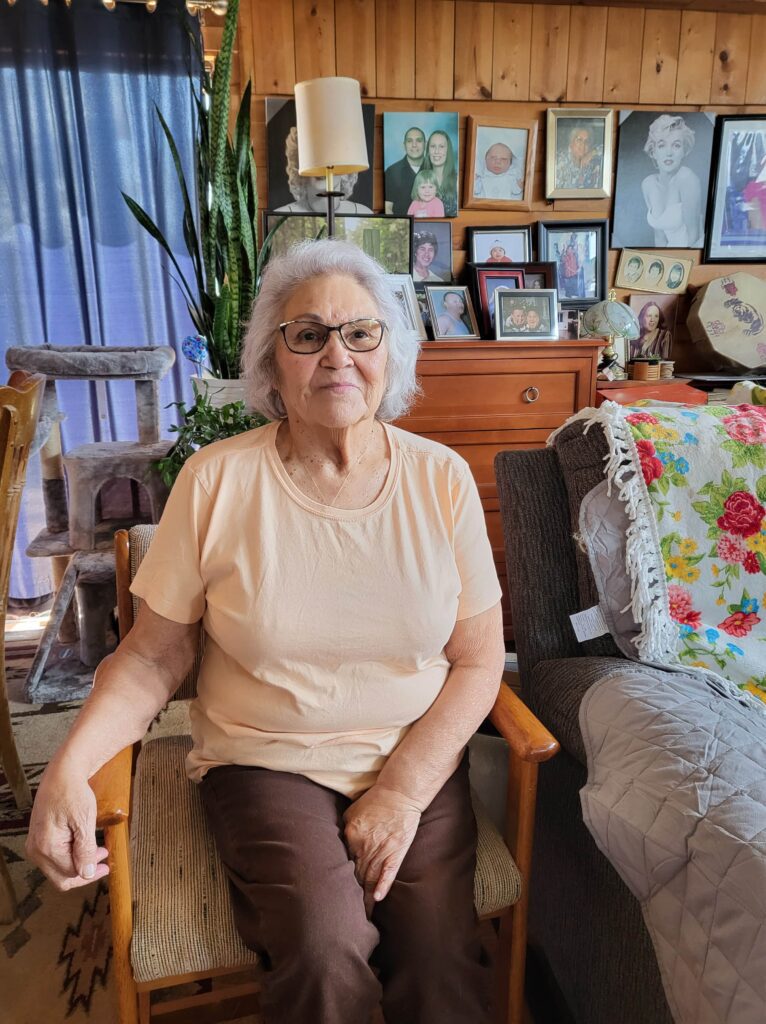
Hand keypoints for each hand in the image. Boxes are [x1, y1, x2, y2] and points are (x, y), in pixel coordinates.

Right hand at [25, 762, 108, 890]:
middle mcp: (35, 849)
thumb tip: (86, 873)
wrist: (62, 774)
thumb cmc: (72, 792)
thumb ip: (85, 850)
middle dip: (83, 872)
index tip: (106, 865)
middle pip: (61, 876)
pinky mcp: (38, 839)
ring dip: (78, 865)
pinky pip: (53, 858)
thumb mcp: (84, 821)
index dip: (90, 872)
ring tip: (98, 853)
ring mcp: (34, 845)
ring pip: (57, 869)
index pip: (70, 874)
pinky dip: (70, 856)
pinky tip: (83, 848)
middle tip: (103, 863)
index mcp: (46, 847)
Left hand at [343, 785, 421, 909]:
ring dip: (365, 897)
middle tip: (345, 915)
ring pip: (370, 877)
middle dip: (351, 895)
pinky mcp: (396, 851)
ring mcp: (381, 849)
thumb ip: (345, 830)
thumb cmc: (376, 800)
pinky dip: (383, 885)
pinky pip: (388, 872)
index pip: (342, 863)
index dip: (340, 880)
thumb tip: (339, 846)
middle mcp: (364, 845)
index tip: (335, 896)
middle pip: (355, 875)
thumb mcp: (352, 812)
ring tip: (361, 916)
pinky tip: (377, 898)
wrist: (400, 792)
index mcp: (351, 836)